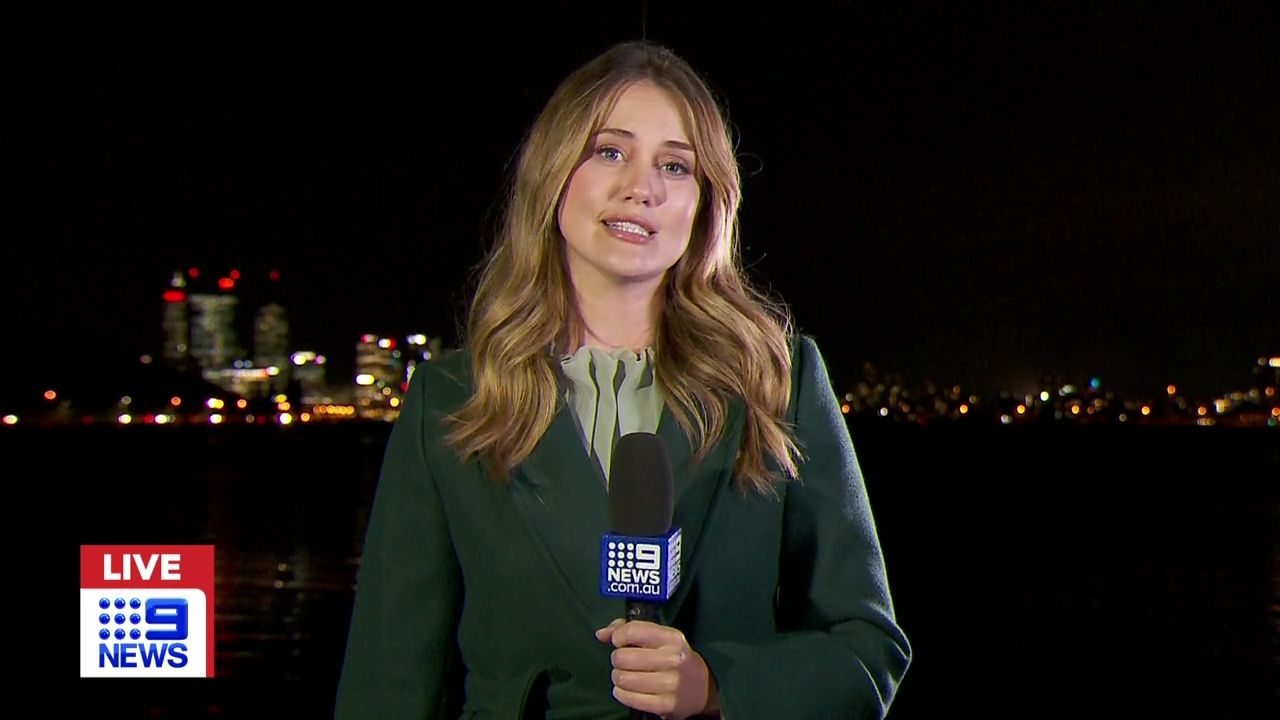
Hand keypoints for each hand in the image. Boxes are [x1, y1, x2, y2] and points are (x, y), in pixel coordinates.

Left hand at [595, 618, 720, 718]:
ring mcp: (670, 684)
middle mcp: (672, 659)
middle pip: (622, 658)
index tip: (619, 642)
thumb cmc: (674, 657)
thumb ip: (629, 629)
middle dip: (617, 660)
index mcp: (671, 638)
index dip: (618, 637)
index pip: (632, 631)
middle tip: (624, 662)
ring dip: (618, 678)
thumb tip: (601, 634)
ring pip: (622, 679)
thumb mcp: (660, 637)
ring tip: (626, 676)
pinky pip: (628, 698)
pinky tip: (627, 690)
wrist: (703, 687)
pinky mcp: (665, 705)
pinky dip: (621, 694)